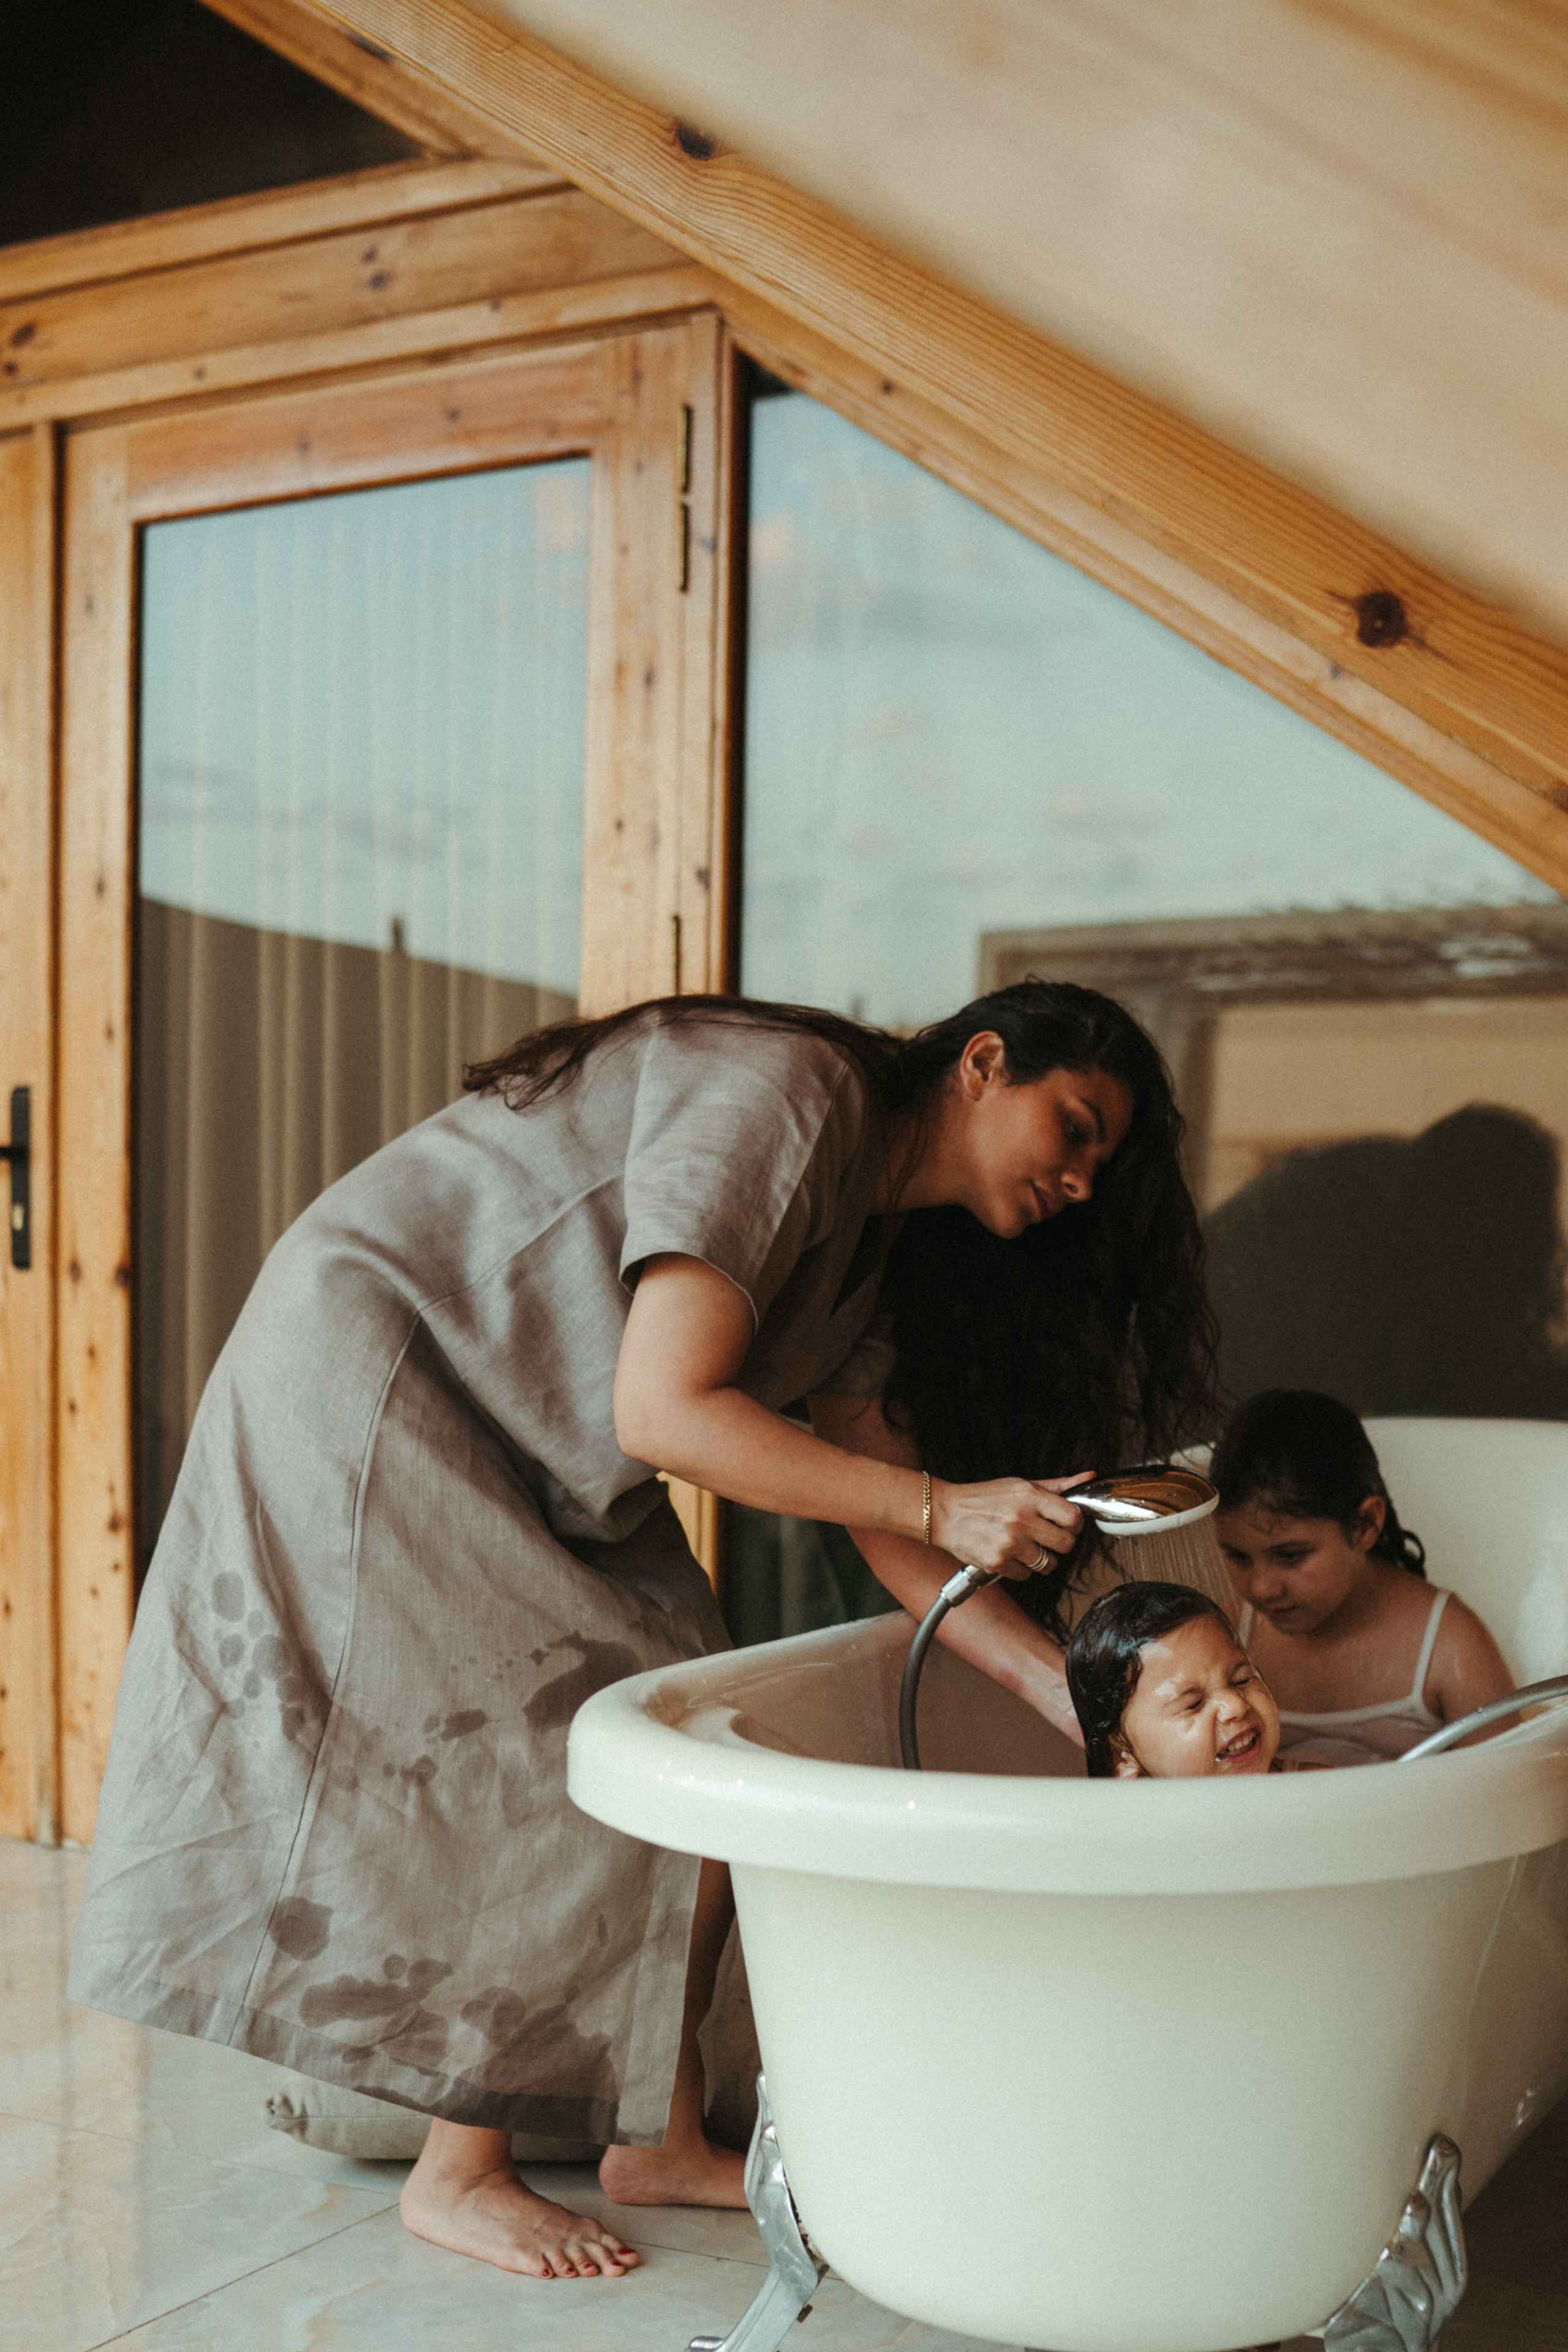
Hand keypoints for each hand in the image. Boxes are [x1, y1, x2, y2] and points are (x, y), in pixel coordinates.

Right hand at [930, 1473, 1089, 1579]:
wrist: (945, 1513)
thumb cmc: (984, 1498)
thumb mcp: (1020, 1485)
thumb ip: (1056, 1486)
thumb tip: (1089, 1476)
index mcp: (1029, 1497)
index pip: (1073, 1518)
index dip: (1074, 1524)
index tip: (1066, 1525)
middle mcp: (1021, 1520)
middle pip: (1066, 1544)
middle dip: (1060, 1543)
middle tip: (1047, 1538)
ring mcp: (1009, 1544)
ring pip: (1048, 1564)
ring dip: (1041, 1559)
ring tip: (1025, 1547)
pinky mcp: (997, 1563)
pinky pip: (1026, 1575)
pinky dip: (1020, 1568)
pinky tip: (1009, 1554)